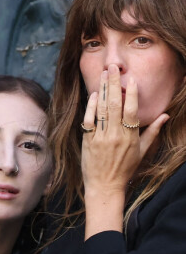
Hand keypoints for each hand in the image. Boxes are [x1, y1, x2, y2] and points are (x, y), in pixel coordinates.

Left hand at [81, 64, 167, 237]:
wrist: (105, 186)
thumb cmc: (125, 168)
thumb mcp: (142, 151)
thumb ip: (152, 132)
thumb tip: (165, 115)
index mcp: (131, 137)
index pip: (132, 111)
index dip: (132, 95)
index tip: (132, 80)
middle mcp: (116, 136)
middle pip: (115, 105)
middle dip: (115, 84)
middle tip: (113, 67)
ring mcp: (100, 138)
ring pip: (102, 110)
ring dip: (103, 90)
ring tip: (103, 74)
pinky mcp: (88, 141)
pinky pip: (89, 120)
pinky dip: (91, 107)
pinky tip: (94, 94)